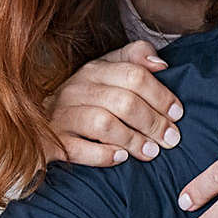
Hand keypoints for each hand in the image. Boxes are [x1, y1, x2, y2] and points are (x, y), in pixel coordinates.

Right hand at [43, 40, 183, 166]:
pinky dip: (103, 155)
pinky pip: (79, 149)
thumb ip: (134, 59)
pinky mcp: (53, 141)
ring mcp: (62, 115)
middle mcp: (76, 89)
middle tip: (171, 140)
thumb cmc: (84, 99)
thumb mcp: (107, 72)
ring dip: (133, 140)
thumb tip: (161, 64)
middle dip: (153, 122)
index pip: (134, 74)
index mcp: (94, 70)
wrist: (39, 123)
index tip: (178, 114)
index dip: (161, 95)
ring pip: (103, 124)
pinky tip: (120, 158)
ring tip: (151, 152)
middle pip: (124, 101)